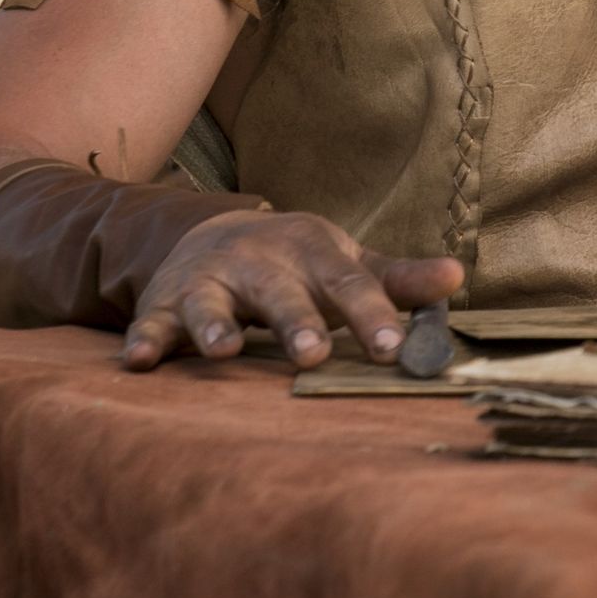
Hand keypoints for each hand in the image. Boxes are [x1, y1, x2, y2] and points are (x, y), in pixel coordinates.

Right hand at [118, 211, 464, 371]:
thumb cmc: (298, 263)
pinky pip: (153, 322)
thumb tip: (457, 277)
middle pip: (282, 294)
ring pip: (211, 303)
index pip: (349, 285)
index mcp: (313, 253)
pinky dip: (144, 340)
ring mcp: (210, 281)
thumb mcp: (346, 263)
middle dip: (297, 322)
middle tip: (312, 355)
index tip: (394, 350)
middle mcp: (260, 263)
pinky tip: (139, 363)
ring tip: (223, 350)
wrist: (217, 234)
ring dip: (216, 325)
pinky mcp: (166, 304)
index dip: (372, 316)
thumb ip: (398, 279)